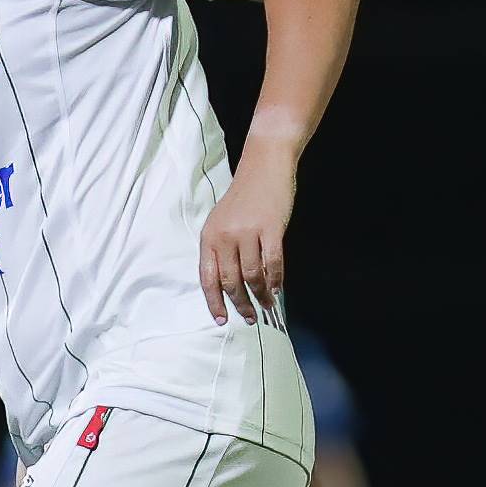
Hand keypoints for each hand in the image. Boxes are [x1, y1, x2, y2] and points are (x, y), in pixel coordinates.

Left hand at [199, 157, 295, 324]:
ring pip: (252, 276)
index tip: (222, 321)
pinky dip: (276, 279)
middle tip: (249, 318)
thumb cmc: (244, 197)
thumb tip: (230, 285)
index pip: (207, 278)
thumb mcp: (223, 222)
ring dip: (260, 295)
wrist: (264, 165)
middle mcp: (225, 236)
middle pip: (230, 281)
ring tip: (267, 304)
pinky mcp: (270, 228)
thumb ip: (223, 250)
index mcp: (209, 237)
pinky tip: (278, 288)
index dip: (214, 302)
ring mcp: (247, 232)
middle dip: (240, 304)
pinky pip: (273, 263)